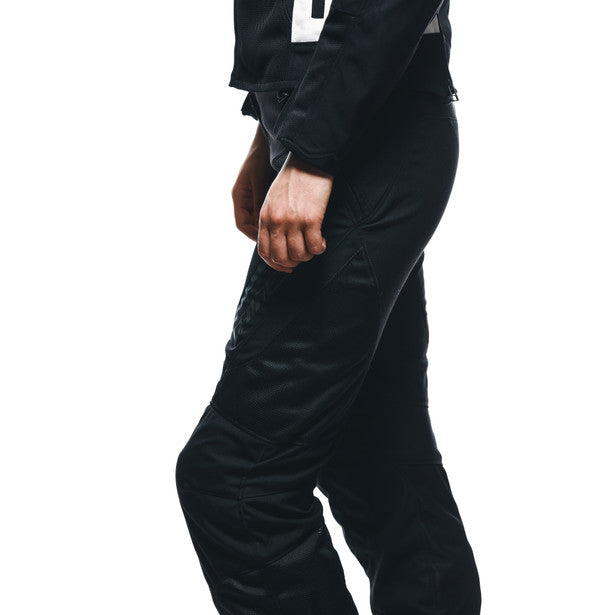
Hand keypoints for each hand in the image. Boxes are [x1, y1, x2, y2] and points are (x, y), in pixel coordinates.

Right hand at [232, 125, 277, 241]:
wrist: (270, 139)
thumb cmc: (262, 156)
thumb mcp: (260, 180)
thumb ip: (260, 200)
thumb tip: (263, 224)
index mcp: (239, 196)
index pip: (242, 225)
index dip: (254, 236)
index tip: (270, 242)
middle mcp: (245, 199)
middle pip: (252, 225)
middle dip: (266, 235)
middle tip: (282, 242)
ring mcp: (255, 196)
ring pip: (262, 220)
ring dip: (273, 228)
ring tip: (288, 234)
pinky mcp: (266, 193)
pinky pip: (270, 212)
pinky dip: (279, 218)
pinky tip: (291, 220)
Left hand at [258, 152, 331, 272]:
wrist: (308, 161)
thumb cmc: (293, 180)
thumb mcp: (273, 200)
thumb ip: (271, 220)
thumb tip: (279, 243)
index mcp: (265, 217)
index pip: (264, 252)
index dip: (276, 264)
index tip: (287, 266)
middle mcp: (276, 221)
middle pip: (281, 257)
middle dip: (293, 262)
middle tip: (303, 256)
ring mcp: (293, 221)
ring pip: (299, 255)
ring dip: (308, 255)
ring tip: (314, 246)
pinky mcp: (311, 219)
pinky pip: (315, 246)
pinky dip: (320, 248)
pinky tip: (323, 241)